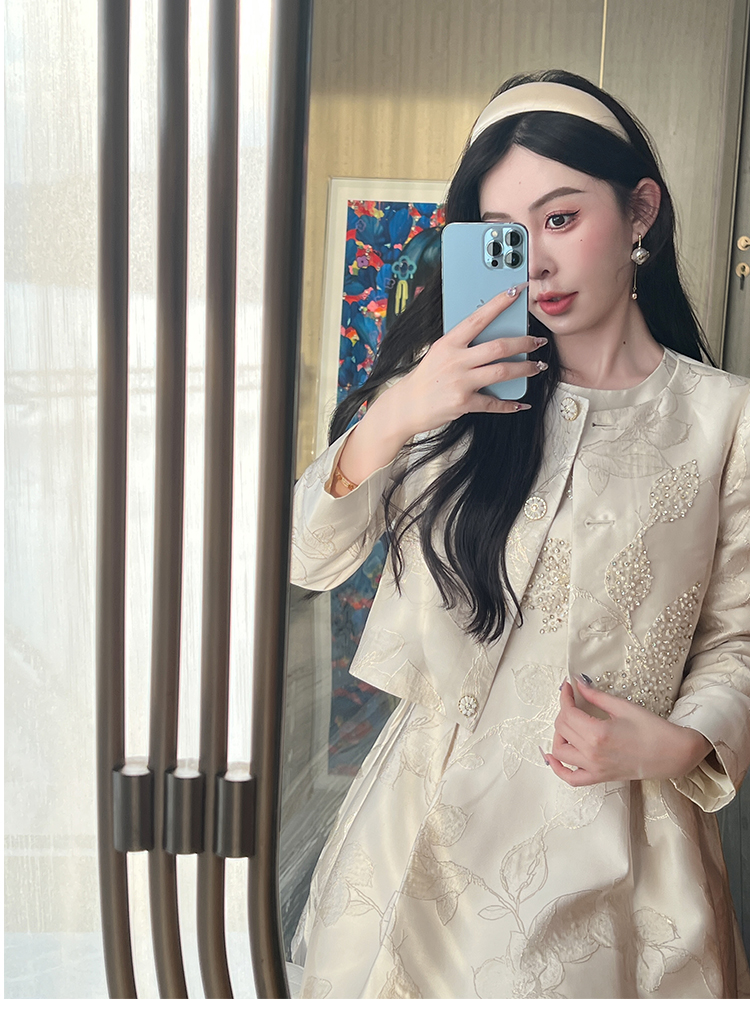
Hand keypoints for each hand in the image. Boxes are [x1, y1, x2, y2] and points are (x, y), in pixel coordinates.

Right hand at [334, 284, 546, 491]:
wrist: (406, 406)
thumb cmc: (425, 378)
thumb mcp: (439, 353)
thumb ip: (462, 345)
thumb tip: (491, 337)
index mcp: (449, 343)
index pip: (479, 317)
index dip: (501, 303)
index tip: (518, 292)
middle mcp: (456, 360)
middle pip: (499, 346)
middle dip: (525, 342)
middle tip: (538, 341)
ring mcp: (460, 382)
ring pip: (502, 371)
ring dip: (525, 369)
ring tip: (537, 367)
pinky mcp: (463, 402)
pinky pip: (493, 403)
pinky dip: (510, 405)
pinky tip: (521, 404)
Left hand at [541, 677, 713, 786]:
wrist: (672, 754)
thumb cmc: (652, 729)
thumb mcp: (623, 707)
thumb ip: (596, 696)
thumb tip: (578, 683)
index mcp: (597, 733)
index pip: (568, 713)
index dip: (565, 697)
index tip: (567, 688)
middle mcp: (592, 753)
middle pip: (562, 728)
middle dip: (564, 711)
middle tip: (573, 702)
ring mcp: (594, 768)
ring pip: (560, 751)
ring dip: (559, 735)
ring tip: (569, 724)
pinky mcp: (599, 777)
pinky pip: (571, 778)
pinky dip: (558, 768)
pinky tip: (553, 757)